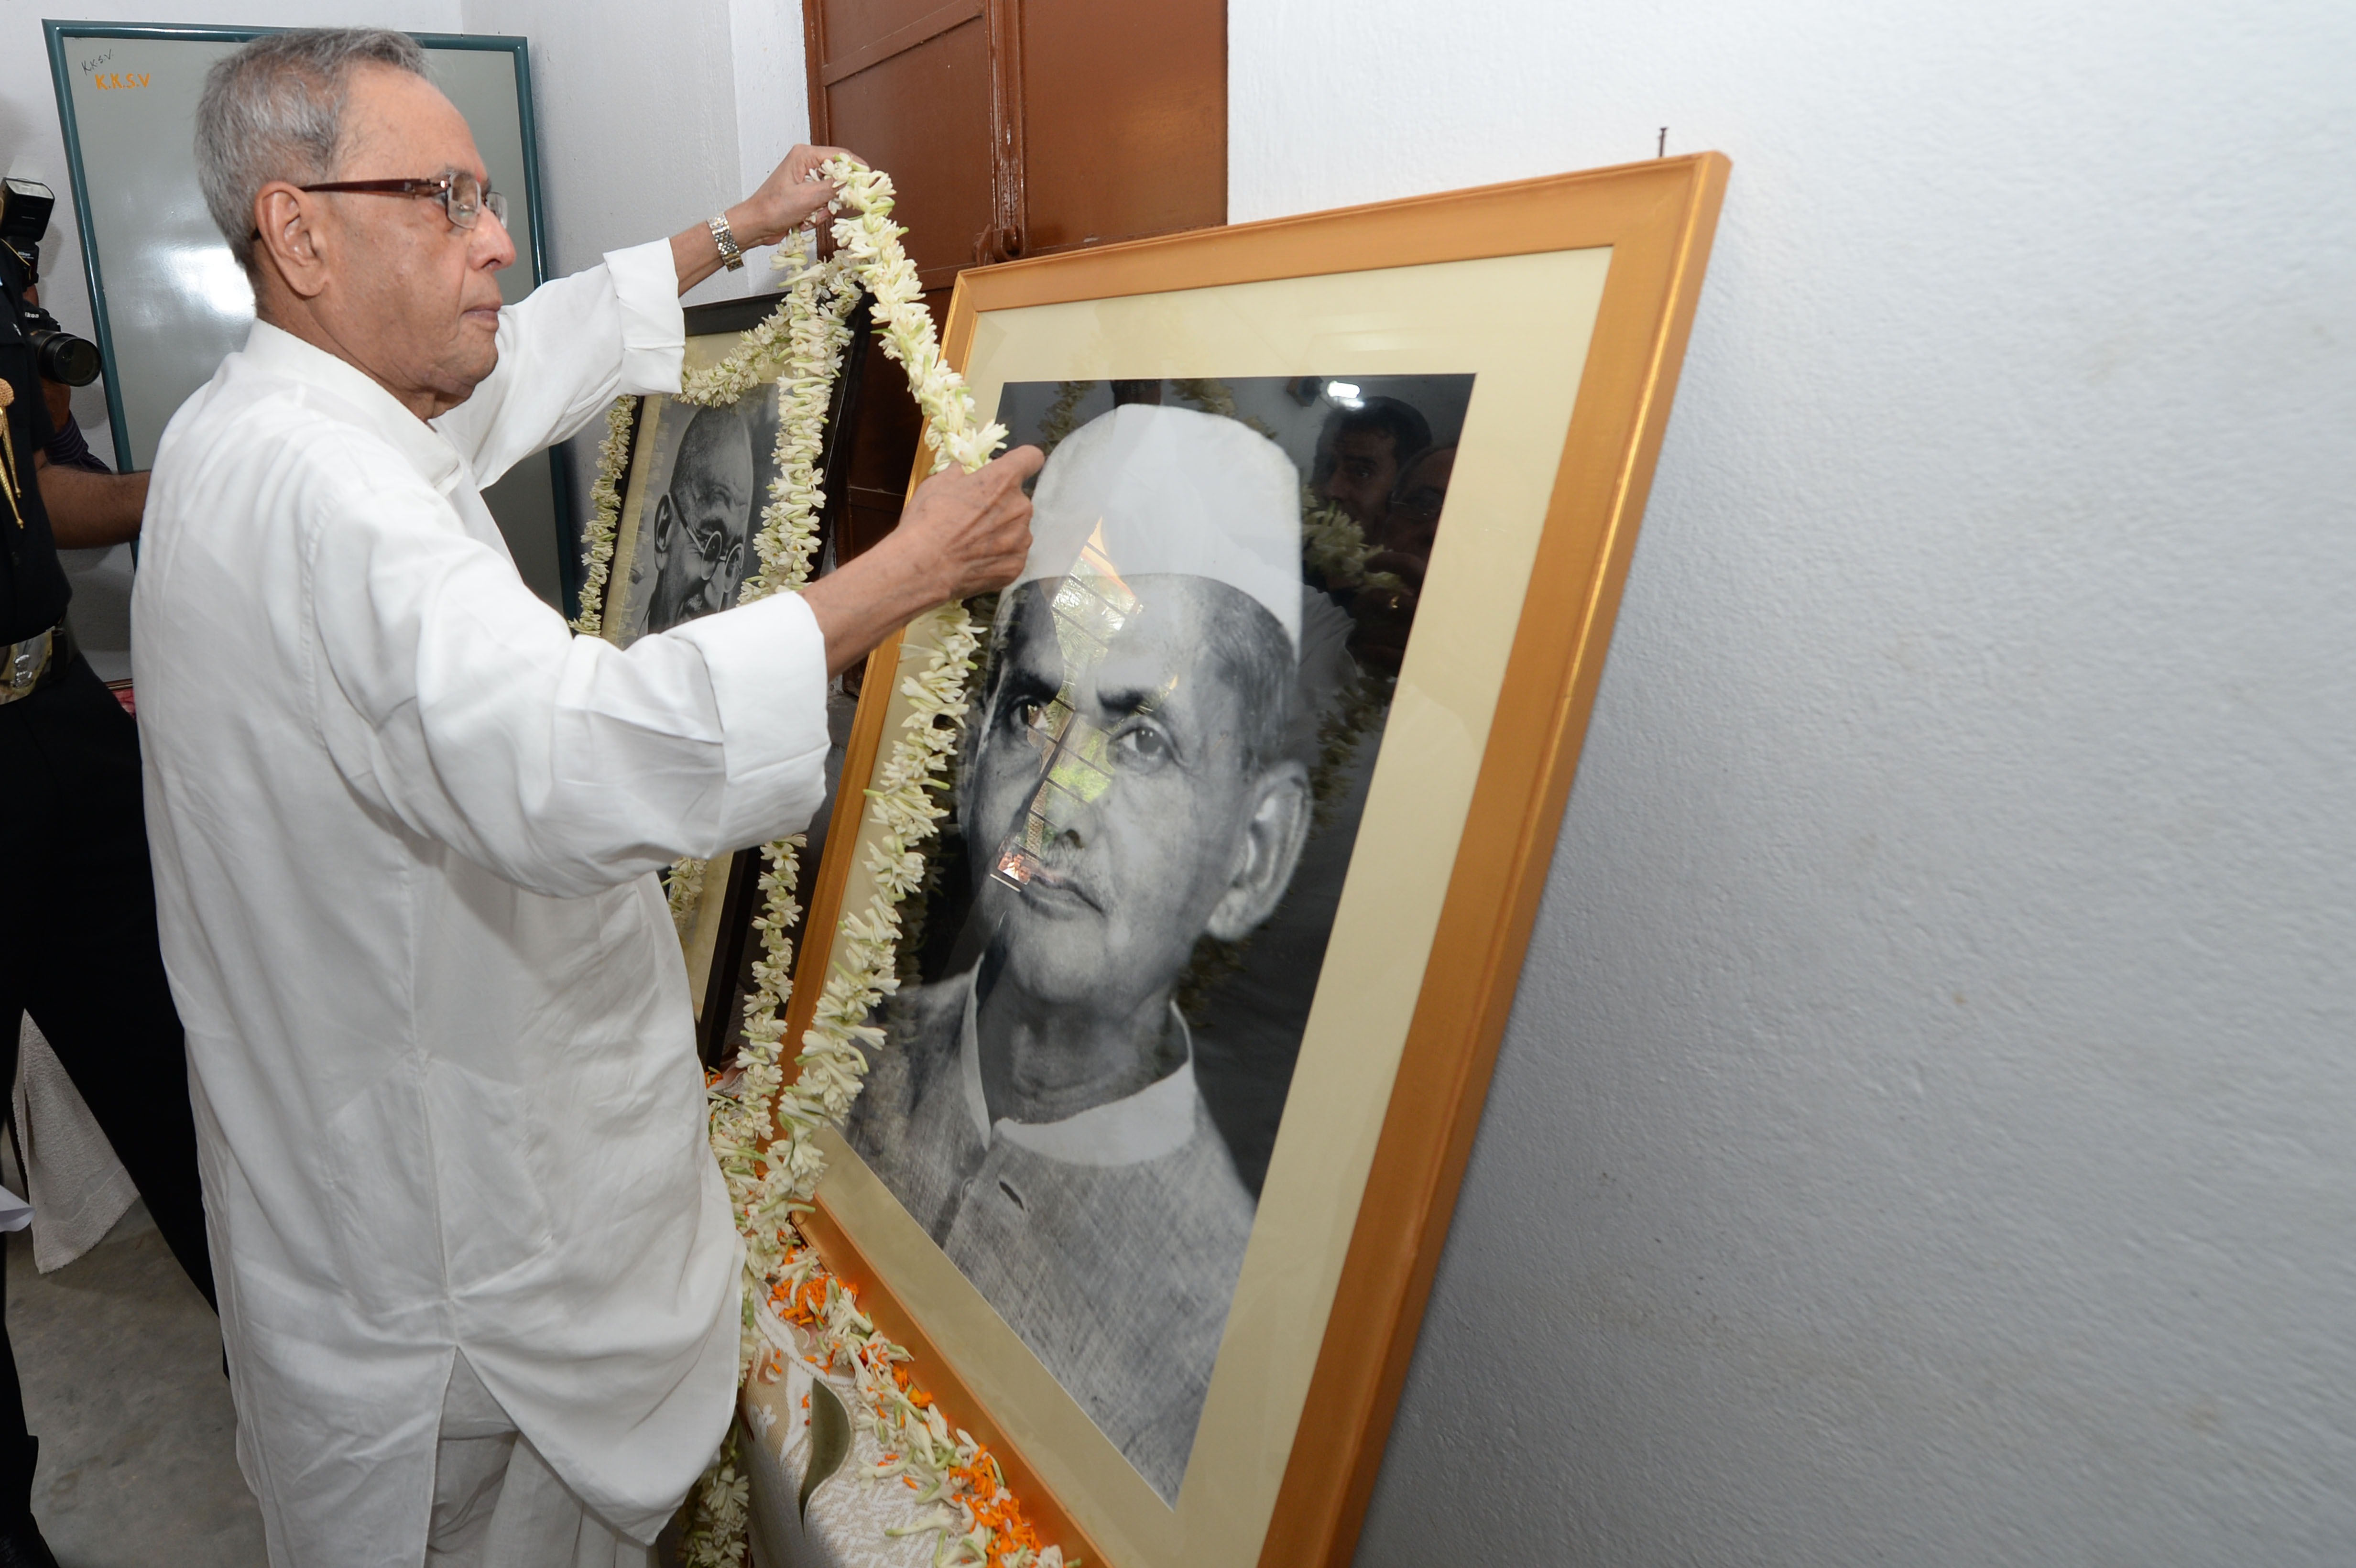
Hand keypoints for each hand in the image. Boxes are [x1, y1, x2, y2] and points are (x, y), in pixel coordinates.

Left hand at [729, 144, 855, 247]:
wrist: (755, 226)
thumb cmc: (773, 208)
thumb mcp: (807, 198)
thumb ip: (834, 188)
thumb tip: (856, 182)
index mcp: (804, 155)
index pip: (841, 156)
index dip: (857, 169)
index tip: (870, 183)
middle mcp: (807, 164)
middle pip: (839, 177)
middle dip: (835, 197)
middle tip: (829, 208)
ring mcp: (806, 180)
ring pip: (833, 194)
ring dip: (824, 209)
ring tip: (808, 216)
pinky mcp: (806, 195)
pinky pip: (824, 204)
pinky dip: (817, 215)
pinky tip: (803, 220)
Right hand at [893, 446, 1043, 600]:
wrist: (924, 565)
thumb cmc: (928, 521)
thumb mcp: (937, 484)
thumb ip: (958, 474)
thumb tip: (962, 473)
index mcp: (1003, 479)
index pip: (1031, 458)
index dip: (1022, 462)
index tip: (1014, 469)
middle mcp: (1020, 506)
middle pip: (1018, 499)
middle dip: (1000, 505)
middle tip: (973, 518)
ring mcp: (1022, 538)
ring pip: (1016, 529)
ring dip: (1000, 532)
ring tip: (972, 543)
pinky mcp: (1017, 565)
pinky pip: (1012, 555)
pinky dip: (998, 556)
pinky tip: (975, 560)